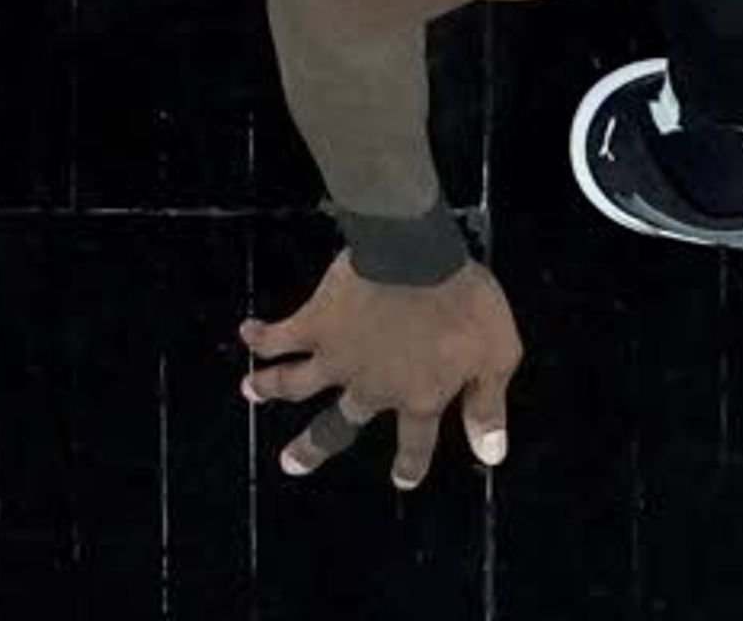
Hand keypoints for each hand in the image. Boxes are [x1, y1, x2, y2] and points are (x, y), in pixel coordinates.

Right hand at [237, 251, 523, 490]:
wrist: (419, 261)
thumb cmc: (465, 306)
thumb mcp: (496, 357)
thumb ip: (488, 406)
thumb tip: (490, 454)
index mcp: (417, 397)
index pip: (416, 440)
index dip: (411, 463)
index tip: (403, 481)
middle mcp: (370, 387)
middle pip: (339, 424)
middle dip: (313, 446)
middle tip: (291, 463)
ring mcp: (336, 358)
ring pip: (294, 383)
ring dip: (270, 387)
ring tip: (250, 391)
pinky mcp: (314, 324)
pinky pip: (279, 336)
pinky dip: (260, 337)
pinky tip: (246, 332)